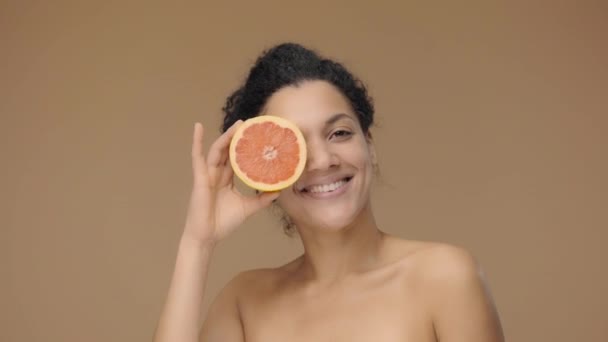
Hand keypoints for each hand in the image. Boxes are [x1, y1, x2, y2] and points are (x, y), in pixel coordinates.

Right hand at [182, 121, 278, 245]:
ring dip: (227, 136)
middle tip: (251, 124)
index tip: (257, 135)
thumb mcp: (248, 208)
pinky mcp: (200, 178)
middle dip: (238, 136)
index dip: (245, 146)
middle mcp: (217, 173)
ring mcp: (208, 174)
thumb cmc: (223, 222)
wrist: (208, 237)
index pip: (237, 157)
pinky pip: (197, 157)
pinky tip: (198, 127)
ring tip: (238, 124)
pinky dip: (197, 141)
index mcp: (227, 179)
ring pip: (218, 150)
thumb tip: (280, 191)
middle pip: (228, 150)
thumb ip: (262, 199)